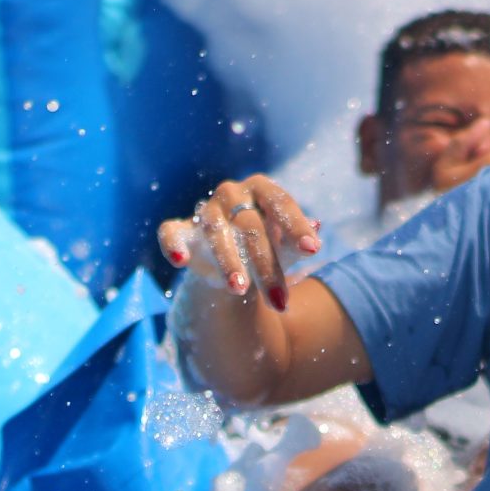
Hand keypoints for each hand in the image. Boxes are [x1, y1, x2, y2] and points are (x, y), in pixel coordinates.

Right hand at [155, 174, 321, 313]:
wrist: (233, 261)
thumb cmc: (267, 247)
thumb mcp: (286, 247)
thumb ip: (297, 242)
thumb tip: (318, 229)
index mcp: (263, 190)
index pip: (281, 204)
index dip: (296, 226)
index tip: (313, 250)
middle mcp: (233, 194)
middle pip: (251, 227)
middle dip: (266, 265)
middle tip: (280, 301)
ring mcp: (205, 210)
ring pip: (216, 232)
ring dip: (228, 261)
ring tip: (240, 290)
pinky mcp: (181, 229)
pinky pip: (171, 232)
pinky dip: (173, 245)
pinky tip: (180, 260)